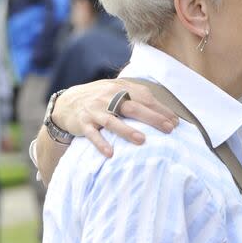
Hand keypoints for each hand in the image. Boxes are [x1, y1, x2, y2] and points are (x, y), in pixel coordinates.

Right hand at [50, 78, 178, 156]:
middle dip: (152, 118)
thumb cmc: (100, 99)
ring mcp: (94, 111)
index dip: (160, 109)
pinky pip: (92, 134)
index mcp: (119, 89)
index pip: (144, 97)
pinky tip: (110, 153)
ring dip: (127, 131)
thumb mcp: (117, 91)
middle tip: (168, 129)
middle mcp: (107, 98)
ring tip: (142, 140)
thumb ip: (136, 97)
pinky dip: (100, 143)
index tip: (175, 122)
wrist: (66, 103)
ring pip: (112, 121)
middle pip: (132, 107)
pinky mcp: (83, 124)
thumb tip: (164, 112)